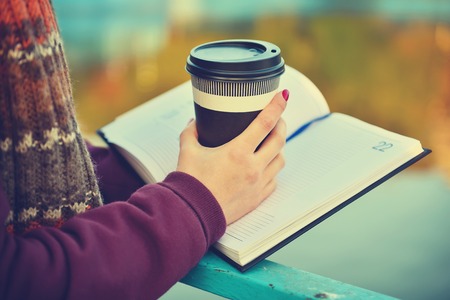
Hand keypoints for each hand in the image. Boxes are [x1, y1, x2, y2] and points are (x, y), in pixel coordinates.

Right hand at [176, 90, 288, 224]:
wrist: (193, 214)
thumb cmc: (190, 183)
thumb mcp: (188, 151)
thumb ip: (191, 132)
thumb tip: (194, 122)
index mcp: (238, 152)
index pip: (265, 122)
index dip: (277, 106)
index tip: (283, 96)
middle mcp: (253, 167)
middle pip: (279, 139)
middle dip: (282, 124)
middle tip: (278, 118)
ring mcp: (258, 184)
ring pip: (280, 160)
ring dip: (279, 148)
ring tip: (271, 142)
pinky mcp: (257, 198)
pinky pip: (274, 180)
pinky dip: (272, 169)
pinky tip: (265, 166)